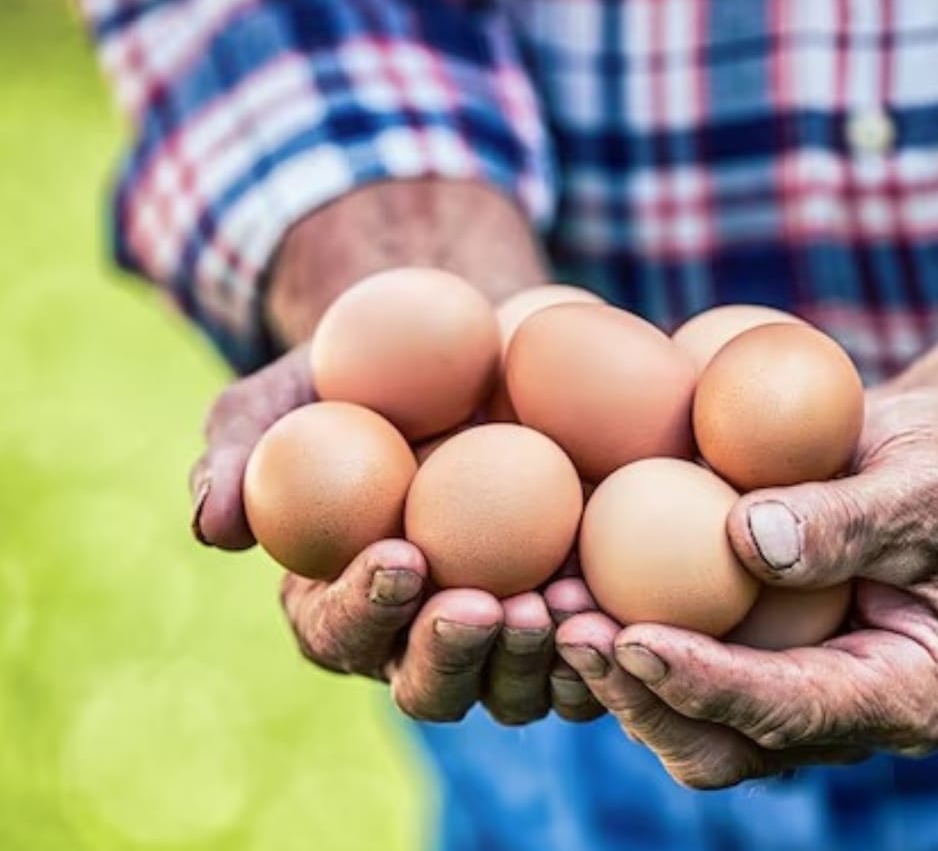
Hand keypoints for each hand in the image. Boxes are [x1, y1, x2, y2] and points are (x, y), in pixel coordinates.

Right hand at [191, 346, 602, 723]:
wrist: (468, 355)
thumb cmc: (358, 382)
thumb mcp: (286, 398)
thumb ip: (239, 452)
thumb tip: (213, 525)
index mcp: (339, 605)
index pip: (339, 630)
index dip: (365, 606)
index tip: (401, 553)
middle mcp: (416, 640)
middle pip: (429, 688)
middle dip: (454, 656)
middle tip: (486, 604)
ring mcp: (498, 638)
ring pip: (511, 692)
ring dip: (534, 661)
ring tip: (562, 604)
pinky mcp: (568, 618)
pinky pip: (587, 660)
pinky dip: (601, 646)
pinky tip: (615, 603)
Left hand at [557, 387, 937, 787]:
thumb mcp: (925, 476)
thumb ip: (850, 517)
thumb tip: (747, 541)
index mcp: (912, 692)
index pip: (800, 710)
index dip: (712, 684)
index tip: (634, 638)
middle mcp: (850, 716)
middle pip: (727, 747)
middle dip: (641, 697)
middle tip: (569, 628)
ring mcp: (798, 698)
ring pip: (688, 727)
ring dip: (615, 679)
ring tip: (551, 609)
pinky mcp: (755, 663)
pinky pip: (679, 676)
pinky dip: (623, 645)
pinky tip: (573, 588)